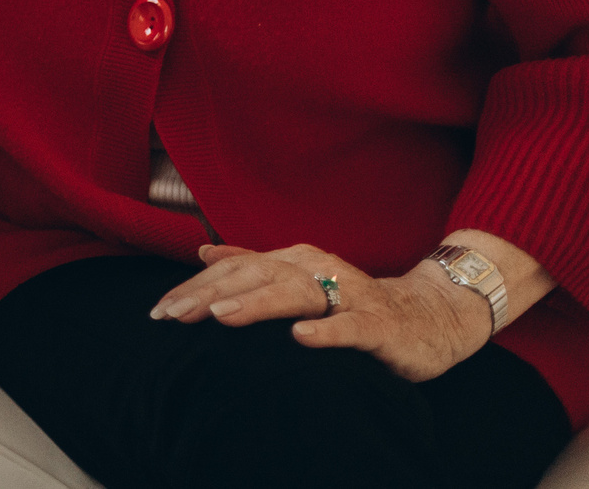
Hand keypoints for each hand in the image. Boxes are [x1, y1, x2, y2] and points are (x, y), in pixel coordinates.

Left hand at [151, 242, 492, 381]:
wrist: (428, 317)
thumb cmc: (355, 302)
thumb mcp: (299, 279)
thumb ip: (252, 265)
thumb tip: (204, 251)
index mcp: (294, 260)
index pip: (236, 271)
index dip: (196, 288)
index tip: (159, 311)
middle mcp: (317, 269)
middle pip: (256, 277)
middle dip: (211, 296)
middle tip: (173, 315)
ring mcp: (349, 295)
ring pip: (297, 294)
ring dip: (258, 305)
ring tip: (220, 318)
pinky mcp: (379, 325)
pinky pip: (351, 326)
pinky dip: (326, 331)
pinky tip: (299, 338)